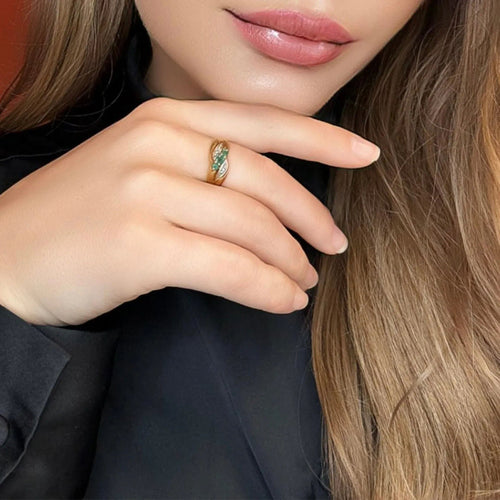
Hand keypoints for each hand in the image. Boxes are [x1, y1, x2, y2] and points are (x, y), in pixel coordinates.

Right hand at [0, 97, 379, 324]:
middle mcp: (157, 142)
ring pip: (252, 226)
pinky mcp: (137, 242)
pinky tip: (282, 302)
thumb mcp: (141, 168)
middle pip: (265, 178)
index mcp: (165, 118)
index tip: (365, 154)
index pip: (261, 123)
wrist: (8, 259)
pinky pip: (227, 266)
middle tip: (334, 246)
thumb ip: (199, 168)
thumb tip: (267, 199)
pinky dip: (265, 287)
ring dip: (290, 260)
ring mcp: (145, 189)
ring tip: (304, 282)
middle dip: (312, 216)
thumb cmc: (80, 216)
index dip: (322, 138)